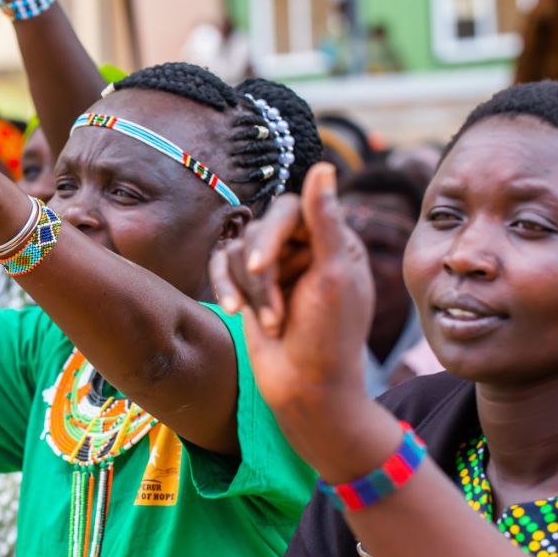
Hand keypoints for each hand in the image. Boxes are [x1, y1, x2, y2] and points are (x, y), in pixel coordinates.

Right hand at [209, 164, 373, 417]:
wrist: (305, 390)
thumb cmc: (329, 337)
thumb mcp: (334, 275)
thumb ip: (325, 220)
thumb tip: (324, 166)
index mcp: (334, 240)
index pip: (292, 209)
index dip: (272, 235)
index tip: (262, 268)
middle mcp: (305, 248)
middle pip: (260, 229)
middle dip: (262, 274)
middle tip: (273, 311)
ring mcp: (276, 268)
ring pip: (238, 250)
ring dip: (251, 291)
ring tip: (273, 324)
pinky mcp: (250, 287)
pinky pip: (223, 266)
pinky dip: (226, 288)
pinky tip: (232, 311)